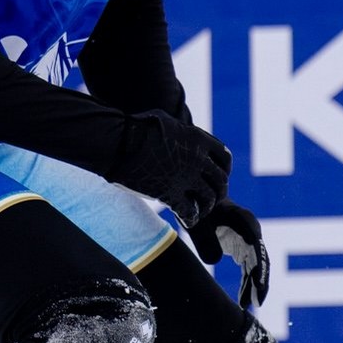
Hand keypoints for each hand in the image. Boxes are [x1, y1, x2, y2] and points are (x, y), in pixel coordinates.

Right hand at [108, 111, 230, 223]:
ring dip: (207, 206)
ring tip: (202, 211)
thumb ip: (182, 132)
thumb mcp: (168, 121)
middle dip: (219, 190)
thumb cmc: (136, 128)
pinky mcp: (169, 194)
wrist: (117, 143)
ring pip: (209, 198)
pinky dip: (191, 218)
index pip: (225, 158)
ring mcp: (185, 178)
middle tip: (214, 198)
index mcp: (198, 140)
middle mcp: (197, 159)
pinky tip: (188, 221)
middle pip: (220, 180)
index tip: (220, 175)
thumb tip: (185, 133)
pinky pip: (189, 212)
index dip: (225, 169)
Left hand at [197, 200, 269, 310]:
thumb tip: (215, 261)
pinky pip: (248, 270)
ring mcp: (249, 241)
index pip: (256, 245)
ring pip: (256, 267)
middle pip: (261, 259)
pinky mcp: (243, 249)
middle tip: (257, 301)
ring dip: (253, 287)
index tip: (258, 284)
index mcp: (244, 220)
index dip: (259, 265)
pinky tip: (243, 301)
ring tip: (247, 306)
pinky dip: (246, 284)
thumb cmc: (197, 208)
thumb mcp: (197, 222)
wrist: (198, 200)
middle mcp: (251, 231)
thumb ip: (205, 238)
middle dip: (261, 281)